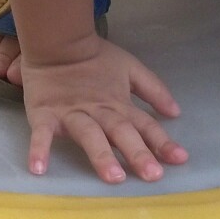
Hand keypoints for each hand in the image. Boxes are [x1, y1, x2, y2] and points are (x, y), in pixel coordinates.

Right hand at [21, 37, 187, 183]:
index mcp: (119, 104)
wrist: (57, 41)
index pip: (145, 125)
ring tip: (114, 177)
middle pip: (121, 132)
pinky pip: (41, 134)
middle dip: (137, 153)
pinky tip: (39, 169)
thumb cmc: (95, 59)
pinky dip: (39, 149)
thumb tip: (176, 112)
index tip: (180, 159)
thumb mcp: (130, 68)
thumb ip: (153, 89)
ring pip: (89, 135)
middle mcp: (99, 112)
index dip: (162, 141)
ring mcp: (71, 114)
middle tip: (153, 175)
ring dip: (101, 155)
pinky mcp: (45, 115)